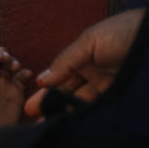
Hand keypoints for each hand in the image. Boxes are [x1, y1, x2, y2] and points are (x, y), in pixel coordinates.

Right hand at [24, 8, 144, 116]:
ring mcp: (108, 86)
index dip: (46, 92)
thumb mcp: (89, 41)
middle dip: (53, 105)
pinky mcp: (123, 95)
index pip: (59, 79)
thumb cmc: (122, 31)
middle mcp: (93, 73)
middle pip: (69, 93)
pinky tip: (76, 119)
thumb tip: (43, 80)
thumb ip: (66, 61)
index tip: (31, 106)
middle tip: (37, 118)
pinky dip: (89, 113)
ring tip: (53, 123)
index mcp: (81, 58)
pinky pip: (103, 106)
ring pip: (84, 102)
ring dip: (69, 112)